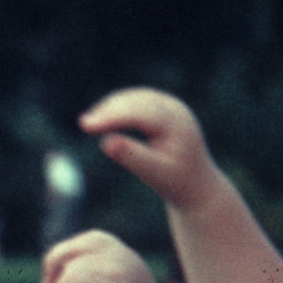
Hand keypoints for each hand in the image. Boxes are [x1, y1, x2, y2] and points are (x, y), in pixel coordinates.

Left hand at [42, 230, 170, 282]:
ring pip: (70, 266)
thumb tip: (54, 278)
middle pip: (78, 244)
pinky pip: (68, 281)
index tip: (56, 280)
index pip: (94, 240)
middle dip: (56, 262)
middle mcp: (126, 258)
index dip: (70, 254)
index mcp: (131, 261)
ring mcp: (118, 269)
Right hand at [78, 89, 217, 209]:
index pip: (140, 114)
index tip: (87, 126)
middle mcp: (176, 109)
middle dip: (109, 111)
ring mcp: (171, 106)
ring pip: (136, 98)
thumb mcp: (154, 174)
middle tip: (84, 124)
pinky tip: (103, 119)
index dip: (112, 117)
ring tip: (90, 123)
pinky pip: (138, 100)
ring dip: (112, 107)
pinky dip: (119, 107)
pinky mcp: (164, 108)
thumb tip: (106, 142)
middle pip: (137, 102)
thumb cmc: (176, 182)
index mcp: (177, 125)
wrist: (197, 184)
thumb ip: (132, 156)